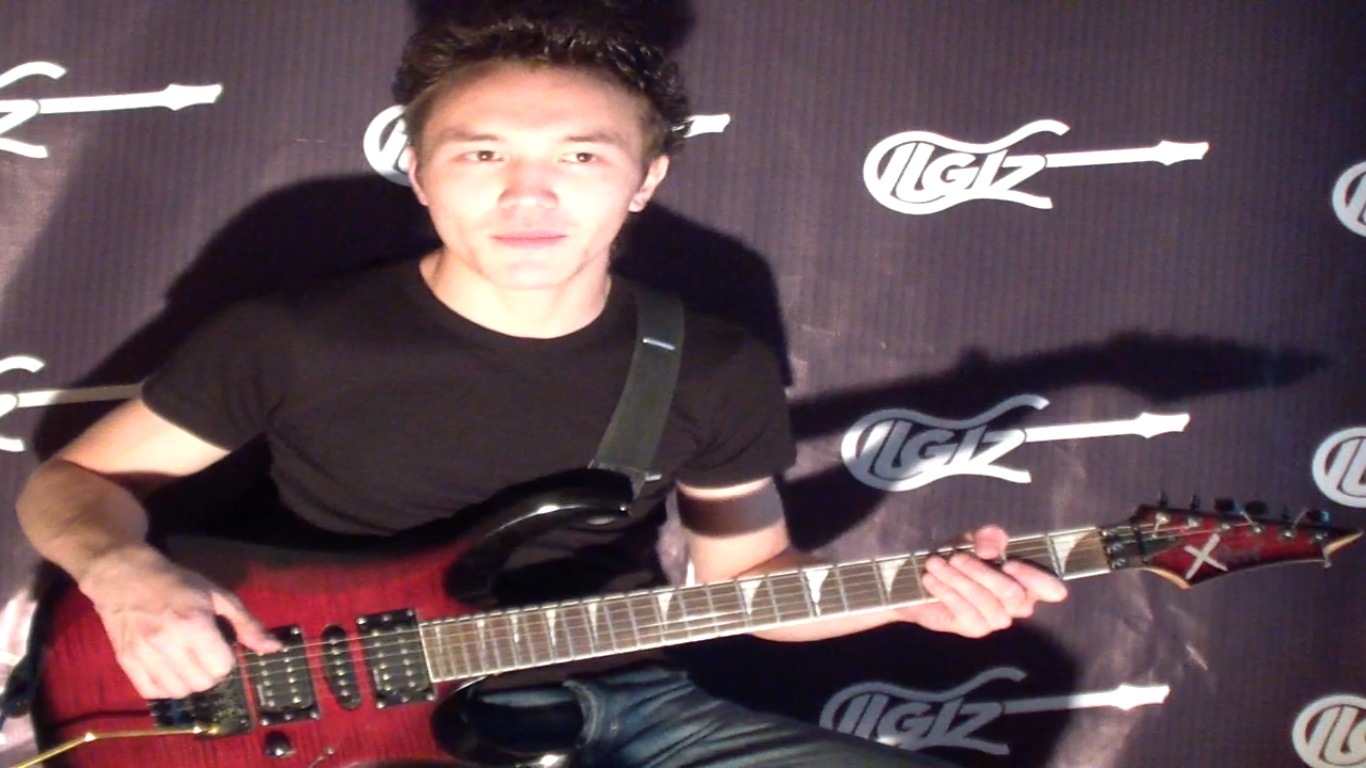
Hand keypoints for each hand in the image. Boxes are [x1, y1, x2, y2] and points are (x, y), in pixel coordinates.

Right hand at [77, 545, 281, 698]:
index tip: (221, 646)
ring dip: (190, 682)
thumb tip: (274, 648)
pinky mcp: (125, 662)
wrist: (126, 577)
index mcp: (193, 624)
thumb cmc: (178, 584)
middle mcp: (166, 642)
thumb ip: (247, 624)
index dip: (227, 659)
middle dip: (211, 672)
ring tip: (188, 662)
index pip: (222, 666)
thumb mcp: (218, 596)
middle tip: (205, 654)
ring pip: (179, 692)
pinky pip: (152, 693)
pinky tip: (170, 670)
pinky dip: (166, 687)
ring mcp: (143, 654)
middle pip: (202, 682)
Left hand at [897, 525, 1066, 637]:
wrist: (923, 581)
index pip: (1051, 590)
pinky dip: (946, 590)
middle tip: (955, 557)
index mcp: (1026, 581)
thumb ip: (986, 538)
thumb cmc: (957, 559)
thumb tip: (990, 550)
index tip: (1009, 563)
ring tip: (935, 563)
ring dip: (958, 579)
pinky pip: (965, 611)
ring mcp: (996, 619)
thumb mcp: (971, 540)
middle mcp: (1017, 604)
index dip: (1036, 580)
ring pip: (986, 601)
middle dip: (981, 572)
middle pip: (1013, 595)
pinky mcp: (974, 628)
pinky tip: (931, 578)